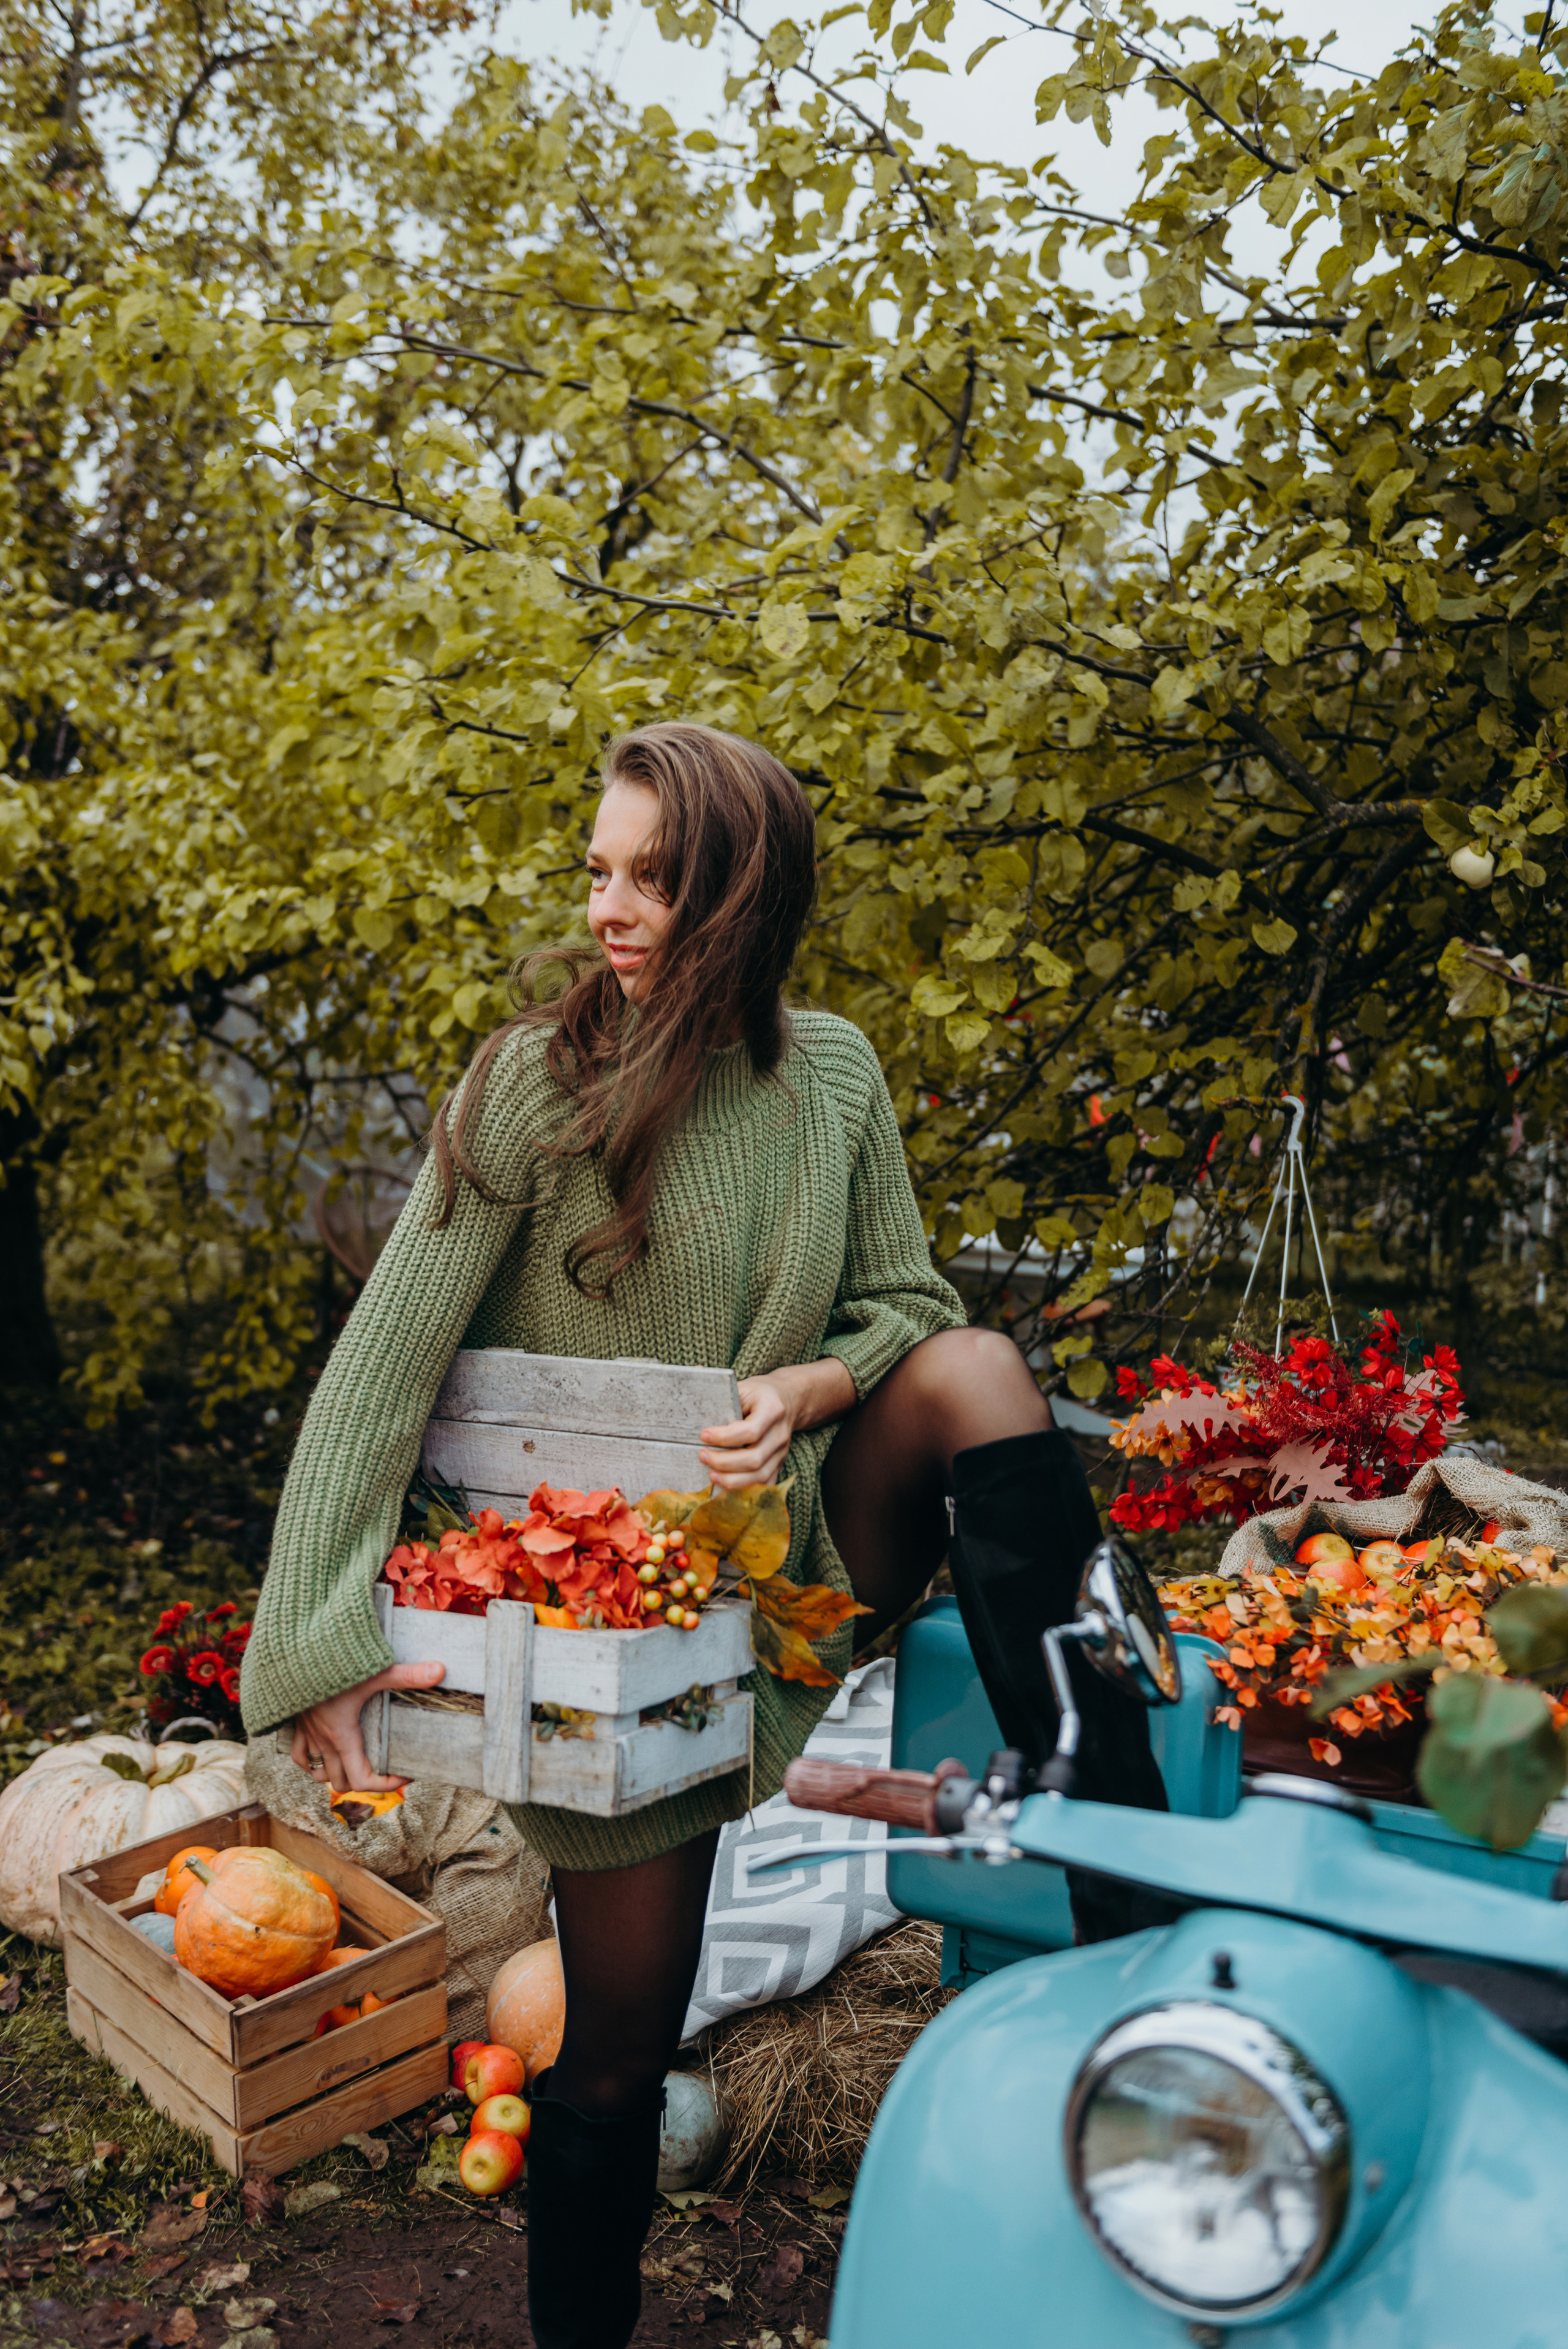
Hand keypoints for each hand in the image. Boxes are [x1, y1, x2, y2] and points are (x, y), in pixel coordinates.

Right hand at [290, 1660, 444, 1793]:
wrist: (294, 1655)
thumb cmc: (331, 1665)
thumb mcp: (373, 1671)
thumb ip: (406, 1674)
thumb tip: (440, 1671)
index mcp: (343, 1737)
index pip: (363, 1780)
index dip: (387, 1784)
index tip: (406, 1773)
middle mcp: (324, 1742)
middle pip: (342, 1783)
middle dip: (365, 1782)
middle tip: (387, 1768)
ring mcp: (309, 1735)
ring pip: (318, 1773)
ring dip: (337, 1775)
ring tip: (358, 1764)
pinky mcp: (298, 1724)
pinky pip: (298, 1755)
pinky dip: (310, 1762)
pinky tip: (324, 1754)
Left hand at [697, 1359, 856, 1489]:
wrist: (789, 1400)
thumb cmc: (760, 1394)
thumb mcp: (745, 1387)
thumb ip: (724, 1396)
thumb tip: (689, 1392)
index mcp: (773, 1410)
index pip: (750, 1431)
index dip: (725, 1437)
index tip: (703, 1435)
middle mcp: (780, 1434)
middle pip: (754, 1458)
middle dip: (724, 1462)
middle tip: (702, 1456)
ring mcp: (782, 1453)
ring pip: (760, 1476)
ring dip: (732, 1480)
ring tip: (711, 1475)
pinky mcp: (779, 1464)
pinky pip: (764, 1484)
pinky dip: (745, 1490)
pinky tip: (726, 1487)